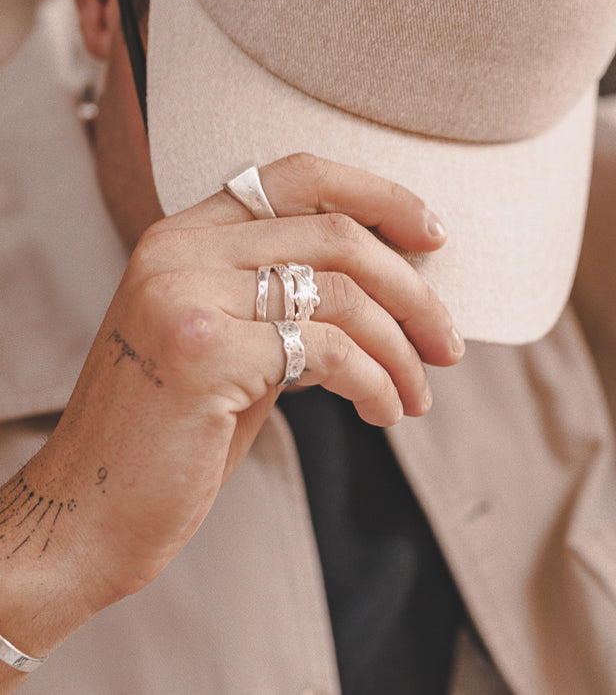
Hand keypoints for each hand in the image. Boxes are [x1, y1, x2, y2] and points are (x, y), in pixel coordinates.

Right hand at [0, 154, 459, 661]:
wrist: (88, 518)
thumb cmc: (177, 431)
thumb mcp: (235, 342)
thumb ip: (289, 297)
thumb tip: (400, 279)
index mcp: (185, 234)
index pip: (300, 175)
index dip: (380, 195)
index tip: (434, 235)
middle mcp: (179, 250)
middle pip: (339, 235)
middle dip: (414, 290)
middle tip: (448, 342)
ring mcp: (185, 296)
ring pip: (344, 294)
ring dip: (402, 348)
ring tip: (420, 393)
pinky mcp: (203, 351)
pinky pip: (331, 351)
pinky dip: (377, 382)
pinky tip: (386, 413)